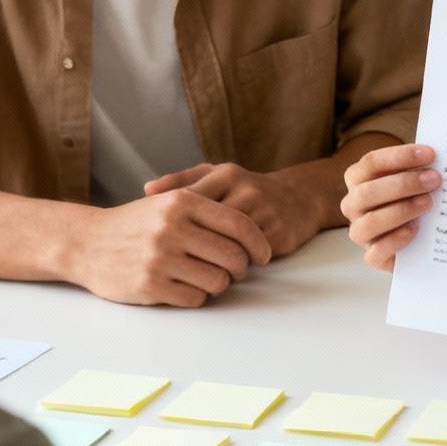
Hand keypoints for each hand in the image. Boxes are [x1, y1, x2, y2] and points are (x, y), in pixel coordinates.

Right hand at [60, 190, 270, 307]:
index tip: (264, 255)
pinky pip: (196, 298)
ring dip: (219, 284)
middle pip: (233, 257)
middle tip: (233, 270)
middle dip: (240, 268)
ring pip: (218, 281)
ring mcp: (161, 258)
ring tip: (207, 277)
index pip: (239, 224)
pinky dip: (197, 296)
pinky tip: (185, 286)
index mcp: (182, 202)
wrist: (85, 243)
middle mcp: (172, 228)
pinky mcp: (150, 286)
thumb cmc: (135, 224)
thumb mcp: (167, 202)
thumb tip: (251, 231)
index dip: (258, 243)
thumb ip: (206, 208)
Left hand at [145, 162, 325, 258]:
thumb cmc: (247, 189)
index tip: (161, 238)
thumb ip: (182, 181)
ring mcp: (265, 211)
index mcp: (225, 174)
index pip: (190, 199)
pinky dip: (234, 266)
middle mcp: (246, 189)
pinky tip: (223, 271)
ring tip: (198, 269)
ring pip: (229, 243)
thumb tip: (147, 190)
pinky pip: (249, 256)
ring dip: (213, 259)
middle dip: (192, 245)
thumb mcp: (216, 176)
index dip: (173, 223)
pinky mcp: (279, 233)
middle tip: (175, 261)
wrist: (299, 198)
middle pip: (209, 224)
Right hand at [339, 144, 439, 270]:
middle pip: (368, 192)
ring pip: (370, 222)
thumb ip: (419, 168)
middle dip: (404, 184)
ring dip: (402, 210)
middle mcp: (353, 204)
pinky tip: (416, 229)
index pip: (371, 163)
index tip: (430, 154)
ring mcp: (360, 232)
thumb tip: (441, 159)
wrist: (417, 237)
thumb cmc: (413, 197)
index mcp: (358, 179)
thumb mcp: (413, 179)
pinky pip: (376, 252)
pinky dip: (396, 240)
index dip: (400, 156)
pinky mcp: (372, 256)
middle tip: (434, 179)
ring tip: (429, 202)